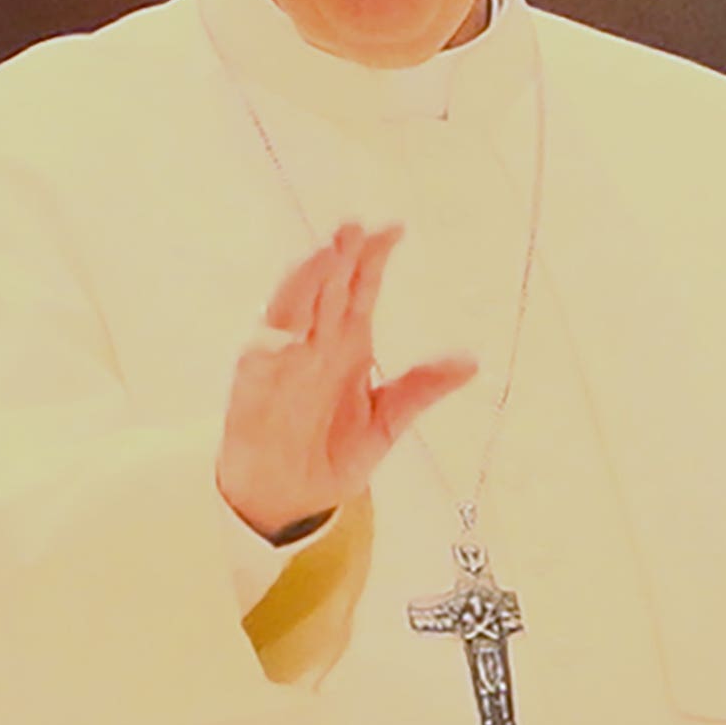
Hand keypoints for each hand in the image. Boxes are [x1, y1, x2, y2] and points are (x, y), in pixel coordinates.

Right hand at [212, 222, 475, 541]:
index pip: (360, 289)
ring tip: (322, 258)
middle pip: (326, 289)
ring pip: (293, 310)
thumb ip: (420, 388)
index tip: (393, 229)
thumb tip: (469, 361)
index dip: (373, 260)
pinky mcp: (256, 385)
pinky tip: (290, 330)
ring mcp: (283, 361)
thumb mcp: (387, 422)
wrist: (288, 497)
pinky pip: (263, 357)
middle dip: (338, 258)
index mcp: (348, 344)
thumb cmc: (330, 453)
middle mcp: (315, 343)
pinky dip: (275, 340)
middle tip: (353, 227)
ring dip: (305, 283)